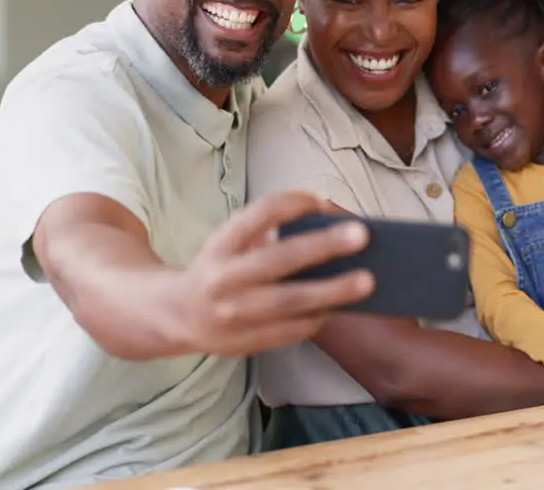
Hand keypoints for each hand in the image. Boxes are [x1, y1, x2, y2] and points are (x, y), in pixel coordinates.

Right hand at [172, 191, 374, 356]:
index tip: (320, 200)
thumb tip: (329, 219)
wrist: (176, 316)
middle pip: (278, 260)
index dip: (290, 204)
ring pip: (288, 302)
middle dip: (322, 247)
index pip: (258, 214)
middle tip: (362, 235)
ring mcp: (234, 314)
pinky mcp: (246, 342)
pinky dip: (317, 317)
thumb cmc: (220, 268)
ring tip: (367, 281)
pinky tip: (340, 306)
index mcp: (221, 245)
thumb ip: (267, 232)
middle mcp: (224, 278)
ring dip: (331, 291)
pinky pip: (290, 330)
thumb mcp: (231, 242)